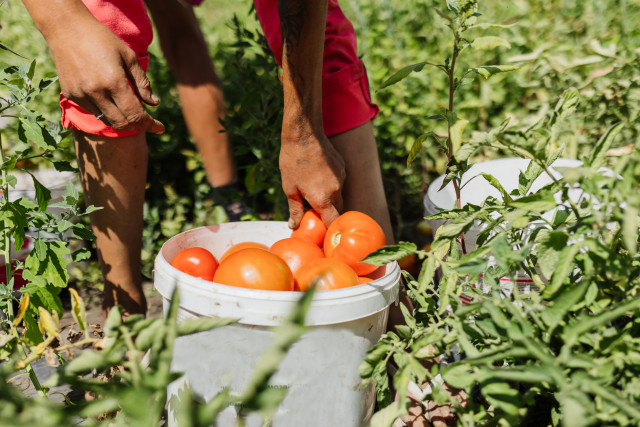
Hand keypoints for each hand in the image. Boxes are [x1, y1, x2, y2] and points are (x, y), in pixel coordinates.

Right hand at [45, 11, 163, 133]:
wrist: (66, 28)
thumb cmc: (102, 39)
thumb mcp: (128, 56)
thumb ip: (142, 82)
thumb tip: (155, 103)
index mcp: (114, 81)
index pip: (135, 115)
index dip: (150, 124)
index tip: (161, 128)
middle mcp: (96, 92)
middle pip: (122, 124)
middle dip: (138, 127)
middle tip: (149, 124)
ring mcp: (81, 95)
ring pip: (107, 120)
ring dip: (123, 120)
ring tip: (132, 111)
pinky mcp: (71, 94)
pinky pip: (94, 111)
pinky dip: (107, 111)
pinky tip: (112, 101)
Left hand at [279, 130, 344, 229]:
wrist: (304, 134)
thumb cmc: (292, 161)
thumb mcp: (289, 188)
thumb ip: (295, 209)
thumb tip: (294, 226)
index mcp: (322, 199)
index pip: (333, 222)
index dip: (328, 230)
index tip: (321, 233)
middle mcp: (336, 190)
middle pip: (338, 210)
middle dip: (328, 214)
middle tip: (313, 212)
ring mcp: (341, 178)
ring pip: (339, 195)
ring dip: (330, 198)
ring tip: (313, 190)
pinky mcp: (342, 167)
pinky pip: (339, 182)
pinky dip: (331, 185)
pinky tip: (318, 175)